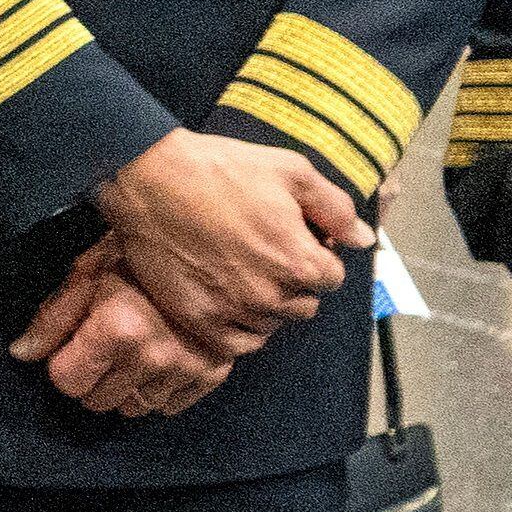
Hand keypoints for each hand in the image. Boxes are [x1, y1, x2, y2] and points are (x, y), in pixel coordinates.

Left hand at [12, 239, 235, 418]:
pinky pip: (170, 406)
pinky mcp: (214, 373)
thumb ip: (52, 318)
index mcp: (118, 330)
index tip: (73, 345)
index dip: (63, 364)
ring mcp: (188, 369)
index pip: (68, 382)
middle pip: (98, 401)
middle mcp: (155, 358)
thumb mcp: (87, 273)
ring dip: (125, 387)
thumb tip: (21, 353)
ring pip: (134, 408)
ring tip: (130, 351)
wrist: (208, 244)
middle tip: (101, 346)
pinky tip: (157, 362)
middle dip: (92, 377)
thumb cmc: (139, 252)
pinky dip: (159, 390)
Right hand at [95, 128, 365, 354]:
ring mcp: (232, 310)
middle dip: (292, 280)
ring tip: (238, 270)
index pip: (331, 276)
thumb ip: (334, 207)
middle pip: (304, 304)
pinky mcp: (198, 318)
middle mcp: (271, 294)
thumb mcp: (290, 170)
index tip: (290, 237)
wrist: (148, 176)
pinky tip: (226, 300)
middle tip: (261, 251)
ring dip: (264, 303)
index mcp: (300, 261)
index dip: (314, 253)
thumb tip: (363, 239)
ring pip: (271, 323)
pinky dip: (238, 327)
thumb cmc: (221, 168)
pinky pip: (236, 343)